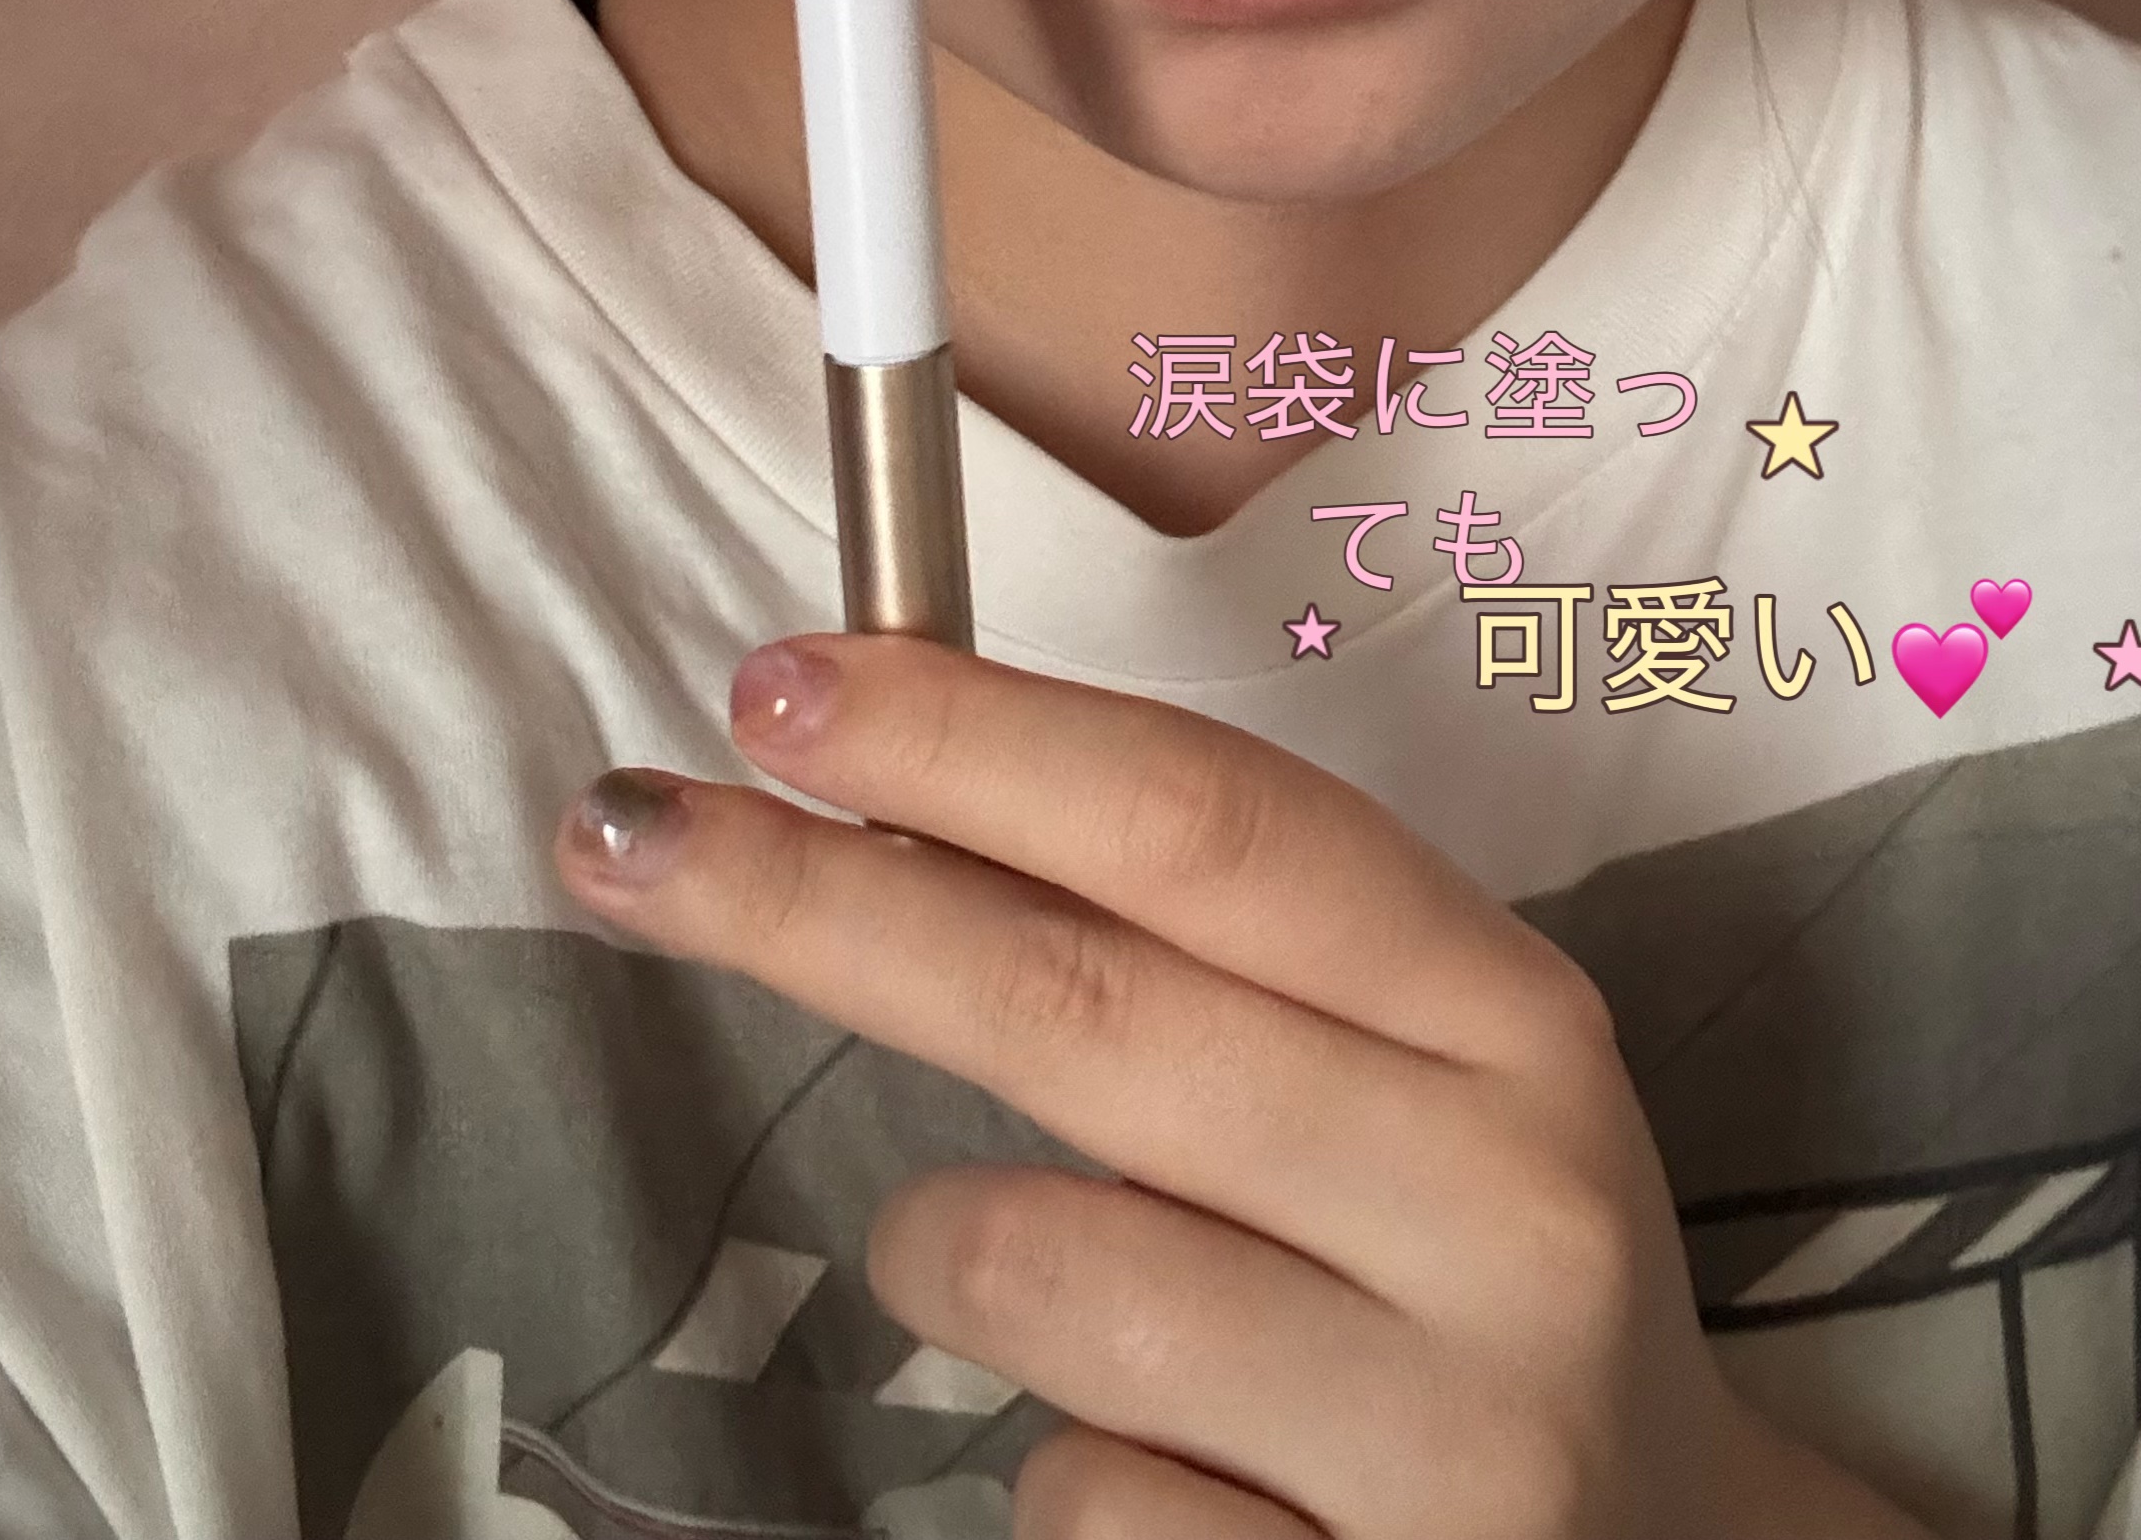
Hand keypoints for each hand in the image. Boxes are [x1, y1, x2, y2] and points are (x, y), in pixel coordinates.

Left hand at [555, 635, 1926, 1539]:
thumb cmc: (1462, 1261)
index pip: (1212, 826)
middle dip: (817, 903)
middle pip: (1080, 1009)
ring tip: (1074, 1280)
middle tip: (625, 833)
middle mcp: (1506, 1211)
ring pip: (1033, 1272)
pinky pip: (1073, 1504)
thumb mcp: (1400, 1067)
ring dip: (962, 1255)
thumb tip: (881, 789)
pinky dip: (1074, 1472)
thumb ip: (1195, 943)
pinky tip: (1200, 1472)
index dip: (974, 742)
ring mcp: (1452, 1444)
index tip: (780, 683)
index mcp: (1515, 1017)